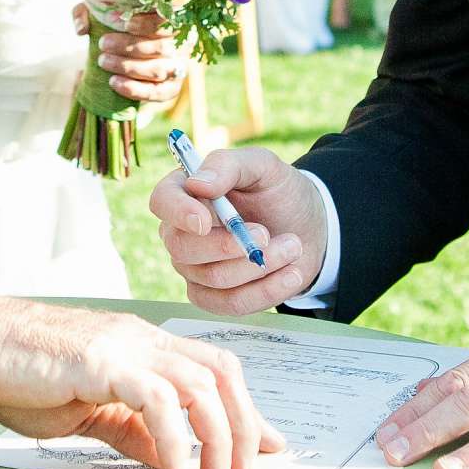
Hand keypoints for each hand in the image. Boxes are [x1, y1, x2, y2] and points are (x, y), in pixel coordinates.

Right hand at [0, 296, 283, 468]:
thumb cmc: (24, 374)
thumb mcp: (90, 411)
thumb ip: (134, 430)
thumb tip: (171, 460)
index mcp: (144, 347)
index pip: (213, 370)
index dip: (248, 409)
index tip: (270, 449)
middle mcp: (143, 339)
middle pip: (221, 373)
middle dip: (244, 427)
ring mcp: (125, 347)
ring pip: (199, 385)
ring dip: (218, 439)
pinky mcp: (102, 362)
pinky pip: (157, 398)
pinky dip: (175, 438)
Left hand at [71, 4, 188, 104]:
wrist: (121, 52)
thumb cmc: (112, 26)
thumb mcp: (96, 14)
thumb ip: (84, 14)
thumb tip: (82, 29)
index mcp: (168, 20)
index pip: (166, 21)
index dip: (148, 24)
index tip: (125, 24)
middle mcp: (178, 44)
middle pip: (160, 47)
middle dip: (129, 46)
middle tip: (103, 44)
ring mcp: (176, 68)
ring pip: (157, 70)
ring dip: (129, 67)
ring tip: (103, 61)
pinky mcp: (170, 88)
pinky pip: (157, 93)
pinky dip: (136, 90)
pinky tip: (115, 83)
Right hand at [147, 146, 327, 314]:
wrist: (306, 228)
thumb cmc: (278, 192)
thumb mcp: (263, 166)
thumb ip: (229, 165)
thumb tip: (197, 183)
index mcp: (186, 192)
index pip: (162, 201)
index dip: (178, 212)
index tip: (205, 220)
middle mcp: (181, 231)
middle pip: (183, 248)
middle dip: (230, 245)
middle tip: (267, 234)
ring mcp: (194, 267)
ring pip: (214, 278)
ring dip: (259, 265)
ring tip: (293, 246)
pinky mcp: (213, 296)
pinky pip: (230, 303)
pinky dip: (265, 291)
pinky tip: (291, 275)